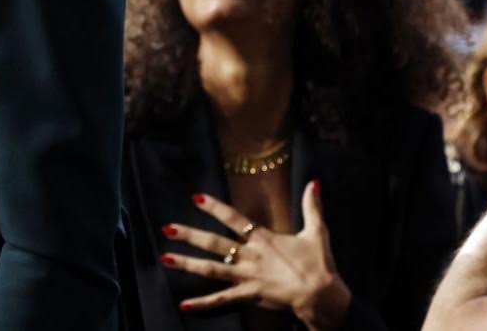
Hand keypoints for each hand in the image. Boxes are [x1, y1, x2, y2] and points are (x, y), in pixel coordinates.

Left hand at [162, 182, 351, 330]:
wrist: (322, 296)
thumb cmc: (319, 264)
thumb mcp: (317, 232)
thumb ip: (312, 207)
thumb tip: (315, 182)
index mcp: (263, 239)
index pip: (233, 219)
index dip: (214, 208)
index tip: (195, 198)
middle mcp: (250, 256)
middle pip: (214, 243)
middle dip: (190, 235)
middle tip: (167, 228)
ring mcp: (247, 276)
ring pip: (211, 269)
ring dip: (187, 264)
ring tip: (164, 259)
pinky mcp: (249, 295)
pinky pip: (222, 299)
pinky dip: (203, 303)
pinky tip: (184, 304)